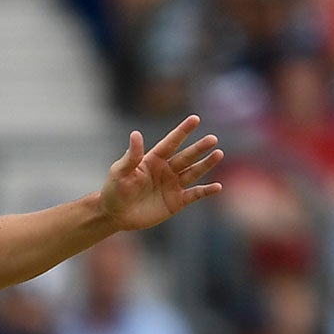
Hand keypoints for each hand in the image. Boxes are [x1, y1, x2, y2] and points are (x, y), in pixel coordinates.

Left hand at [99, 115, 221, 231]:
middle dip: (199, 148)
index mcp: (154, 160)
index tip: (195, 119)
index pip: (171, 143)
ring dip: (206, 164)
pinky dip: (206, 191)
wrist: (115, 215)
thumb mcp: (120, 172)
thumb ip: (131, 155)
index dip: (182, 131)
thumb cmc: (114, 190)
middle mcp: (167, 169)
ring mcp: (173, 185)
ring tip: (218, 154)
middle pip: (186, 156)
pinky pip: (194, 194)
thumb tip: (135, 134)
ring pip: (193, 172)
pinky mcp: (176, 201)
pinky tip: (217, 187)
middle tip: (212, 139)